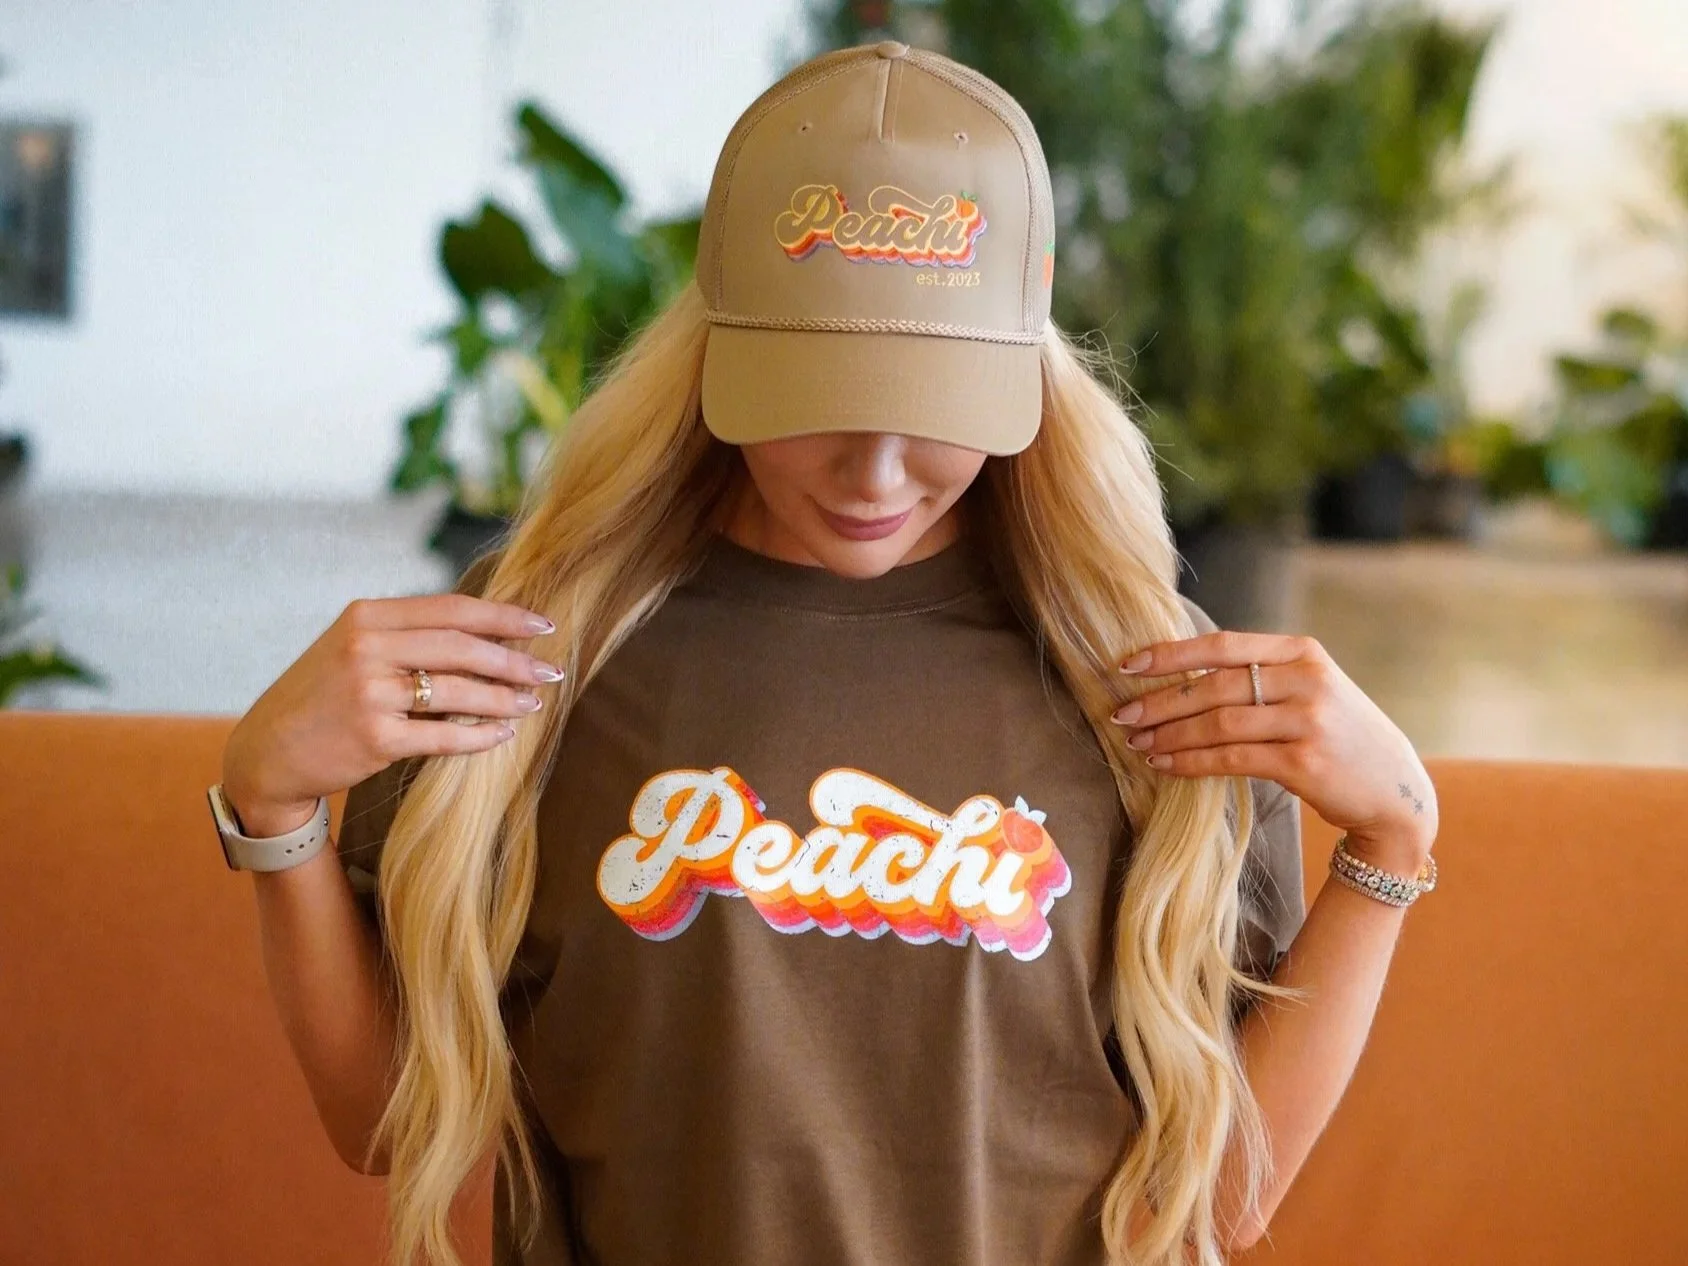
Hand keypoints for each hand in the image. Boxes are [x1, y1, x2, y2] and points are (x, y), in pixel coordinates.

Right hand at [220, 588, 565, 831]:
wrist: (266, 751)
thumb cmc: (320, 697)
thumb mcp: (352, 647)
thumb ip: (407, 635)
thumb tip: (487, 633)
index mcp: (366, 616)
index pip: (452, 608)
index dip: (504, 615)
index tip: (542, 624)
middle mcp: (366, 648)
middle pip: (462, 646)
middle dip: (514, 659)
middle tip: (550, 671)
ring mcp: (369, 693)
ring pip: (458, 690)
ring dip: (504, 698)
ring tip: (532, 703)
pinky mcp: (374, 738)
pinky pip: (443, 735)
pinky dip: (479, 735)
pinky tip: (501, 734)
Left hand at [1110, 631, 1436, 872]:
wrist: (1395, 790)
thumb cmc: (1337, 736)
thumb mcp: (1309, 689)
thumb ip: (1259, 675)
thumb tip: (1179, 675)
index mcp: (1302, 651)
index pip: (1223, 645)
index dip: (1170, 654)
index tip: (1127, 665)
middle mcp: (1307, 679)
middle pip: (1215, 685)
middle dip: (1161, 701)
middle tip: (1122, 714)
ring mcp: (1308, 720)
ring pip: (1219, 723)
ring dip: (1170, 734)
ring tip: (1137, 744)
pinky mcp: (1304, 761)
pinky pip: (1232, 758)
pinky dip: (1192, 762)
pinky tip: (1166, 765)